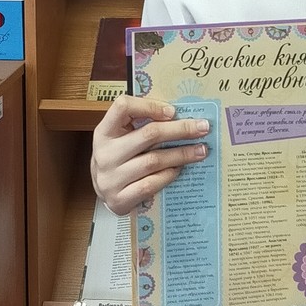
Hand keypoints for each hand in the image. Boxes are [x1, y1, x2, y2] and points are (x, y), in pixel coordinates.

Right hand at [90, 95, 210, 214]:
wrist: (103, 192)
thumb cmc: (120, 158)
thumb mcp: (123, 137)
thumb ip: (143, 124)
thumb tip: (182, 115)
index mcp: (105, 131)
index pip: (122, 107)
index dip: (149, 105)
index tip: (173, 111)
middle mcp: (104, 154)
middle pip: (148, 134)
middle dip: (180, 129)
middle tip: (203, 128)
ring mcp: (110, 179)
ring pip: (153, 161)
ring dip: (181, 154)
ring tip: (201, 150)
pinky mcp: (119, 200)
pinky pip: (150, 184)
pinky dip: (168, 175)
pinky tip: (180, 169)